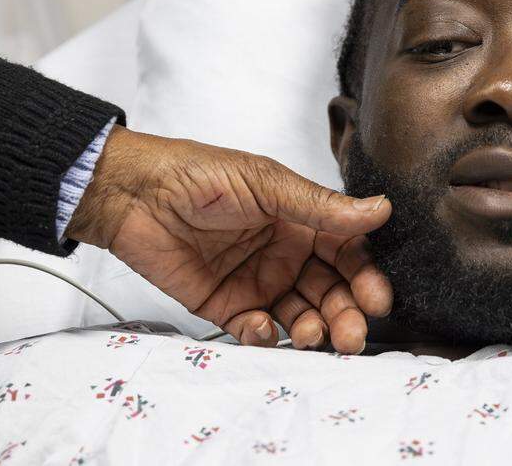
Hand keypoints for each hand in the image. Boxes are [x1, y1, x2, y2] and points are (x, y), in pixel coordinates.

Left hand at [65, 126, 391, 352]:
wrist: (132, 194)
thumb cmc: (199, 175)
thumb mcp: (267, 184)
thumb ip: (321, 207)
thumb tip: (379, 209)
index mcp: (301, 219)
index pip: (347, 252)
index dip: (365, 276)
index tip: (378, 299)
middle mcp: (286, 252)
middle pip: (330, 290)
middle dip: (346, 313)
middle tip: (353, 334)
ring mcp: (257, 280)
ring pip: (300, 314)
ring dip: (313, 328)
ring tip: (314, 335)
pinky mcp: (225, 304)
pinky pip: (255, 328)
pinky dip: (265, 335)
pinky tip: (265, 328)